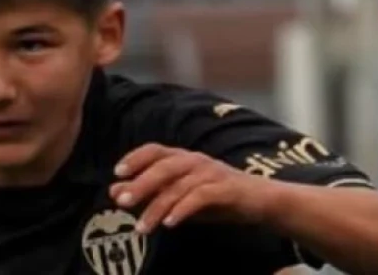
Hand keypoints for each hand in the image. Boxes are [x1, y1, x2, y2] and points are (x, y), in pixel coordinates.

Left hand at [109, 143, 275, 234]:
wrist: (263, 202)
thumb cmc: (218, 198)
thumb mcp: (180, 197)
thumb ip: (149, 194)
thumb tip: (114, 191)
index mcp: (184, 158)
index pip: (155, 150)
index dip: (135, 158)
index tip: (117, 173)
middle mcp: (196, 160)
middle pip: (163, 167)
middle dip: (140, 184)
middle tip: (121, 202)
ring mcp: (212, 173)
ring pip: (178, 186)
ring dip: (157, 207)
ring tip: (142, 227)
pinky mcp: (226, 189)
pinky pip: (200, 197)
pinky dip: (182, 210)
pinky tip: (169, 223)